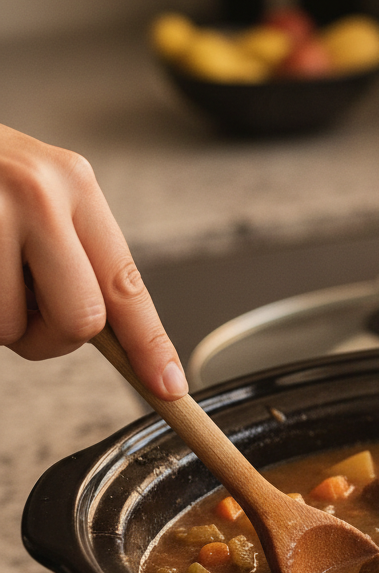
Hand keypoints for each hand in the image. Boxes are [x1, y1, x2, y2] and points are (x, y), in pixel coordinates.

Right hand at [0, 124, 186, 398]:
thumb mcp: (34, 193)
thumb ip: (73, 252)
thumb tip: (111, 333)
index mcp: (75, 184)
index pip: (127, 285)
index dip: (149, 345)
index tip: (169, 387)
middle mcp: (38, 192)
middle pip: (81, 321)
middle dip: (48, 337)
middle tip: (18, 310)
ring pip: (12, 328)